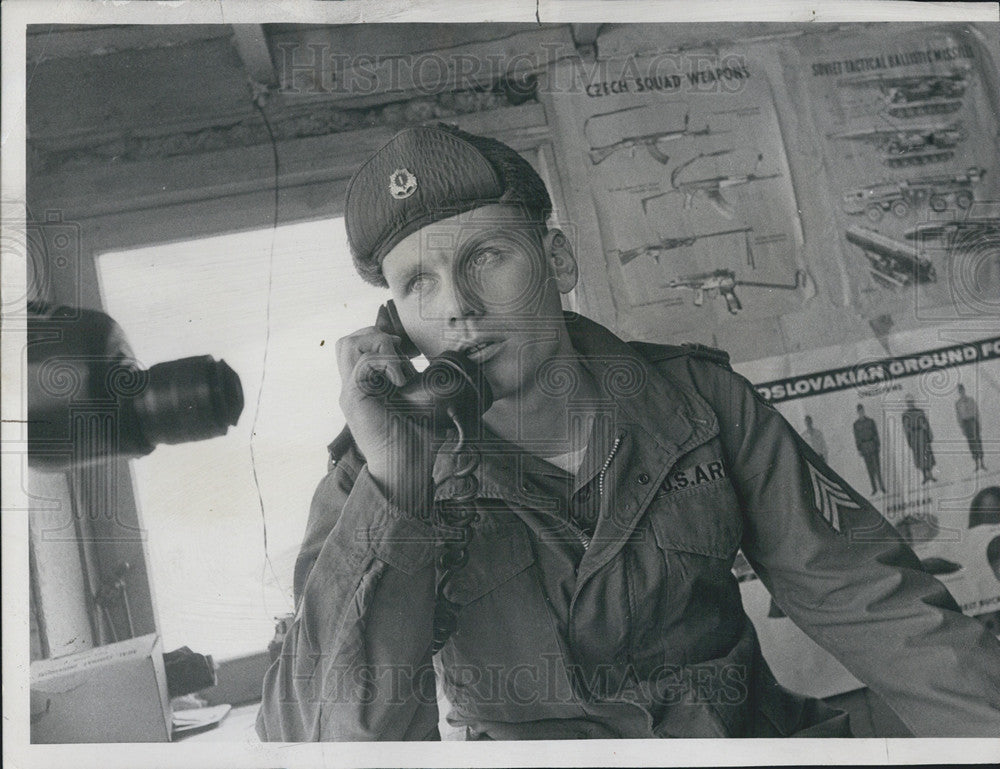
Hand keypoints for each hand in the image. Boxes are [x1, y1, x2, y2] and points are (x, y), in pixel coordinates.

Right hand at [335, 327, 436, 510]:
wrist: (405, 468)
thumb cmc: (413, 438)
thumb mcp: (416, 401)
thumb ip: (413, 380)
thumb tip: (434, 360)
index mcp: (363, 387)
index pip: (355, 346)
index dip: (380, 338)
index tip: (409, 350)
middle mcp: (352, 388)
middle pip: (347, 342)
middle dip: (376, 335)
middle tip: (403, 352)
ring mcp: (350, 392)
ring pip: (349, 345)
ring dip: (380, 346)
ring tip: (401, 365)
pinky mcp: (354, 398)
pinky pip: (364, 363)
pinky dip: (387, 362)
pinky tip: (402, 380)